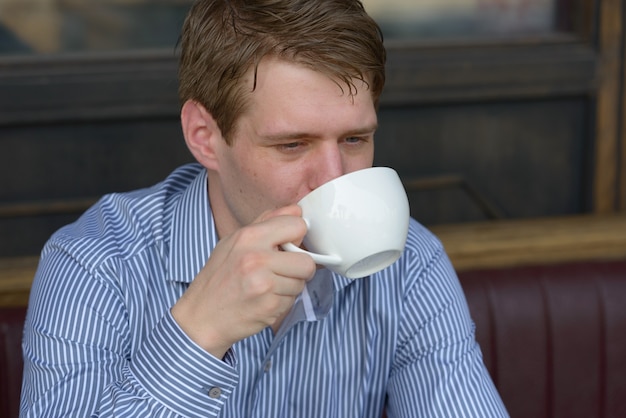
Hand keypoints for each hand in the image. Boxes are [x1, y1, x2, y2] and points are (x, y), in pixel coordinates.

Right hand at [171, 205, 315, 358]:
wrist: (201, 316)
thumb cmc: (218, 277)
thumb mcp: (234, 241)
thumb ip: (267, 221)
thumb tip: (297, 210)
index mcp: (249, 236)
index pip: (298, 225)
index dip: (297, 236)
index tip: (289, 245)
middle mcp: (256, 258)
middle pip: (307, 260)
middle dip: (300, 267)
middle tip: (284, 271)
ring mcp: (264, 284)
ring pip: (302, 282)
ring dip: (290, 286)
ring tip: (268, 286)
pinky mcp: (269, 307)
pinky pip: (292, 300)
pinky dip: (282, 302)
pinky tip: (264, 300)